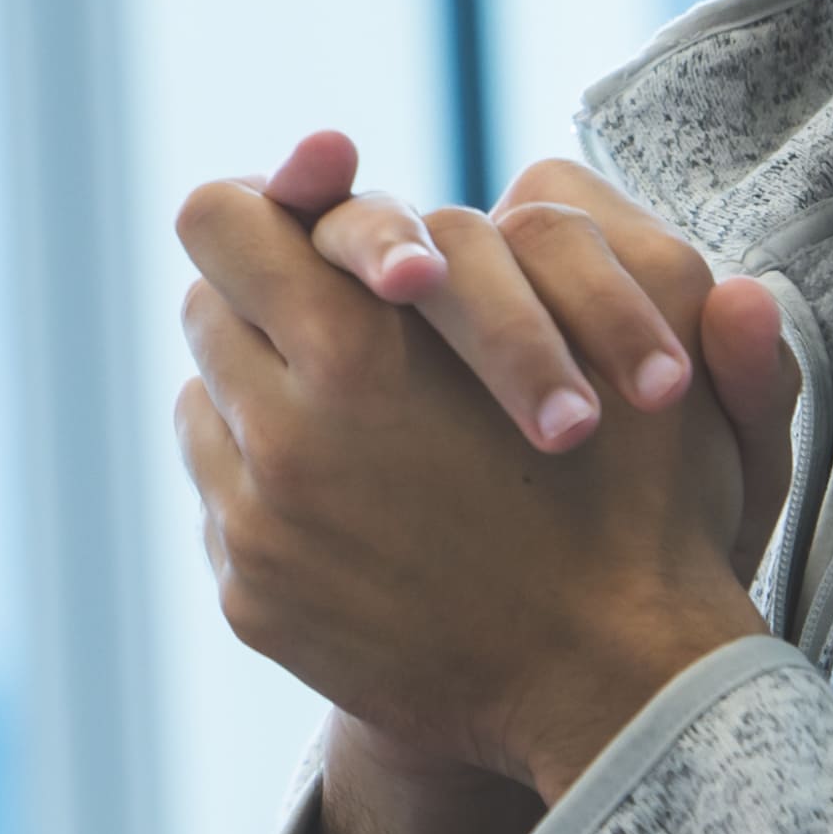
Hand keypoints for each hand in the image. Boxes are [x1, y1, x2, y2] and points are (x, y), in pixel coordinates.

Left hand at [177, 157, 765, 803]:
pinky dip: (268, 488)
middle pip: (206, 309)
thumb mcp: (596, 328)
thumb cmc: (628, 495)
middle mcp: (282, 438)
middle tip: (340, 315)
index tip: (304, 224)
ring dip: (262, 392)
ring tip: (350, 409)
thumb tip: (323, 147)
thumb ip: (467, 225)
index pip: (222, 220)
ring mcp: (256, 529)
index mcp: (357, 353)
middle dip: (268, 299)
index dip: (262, 209)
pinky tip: (354, 501)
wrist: (619, 687)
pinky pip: (221, 503)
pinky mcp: (251, 599)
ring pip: (204, 405)